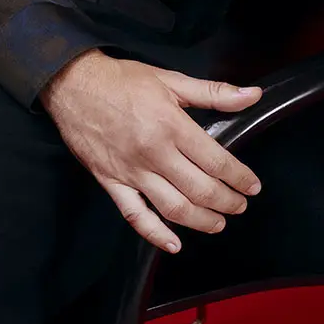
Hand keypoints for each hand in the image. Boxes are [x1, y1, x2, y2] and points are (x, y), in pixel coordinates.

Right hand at [39, 49, 263, 254]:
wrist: (71, 83)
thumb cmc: (120, 80)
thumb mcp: (170, 79)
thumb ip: (213, 92)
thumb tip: (251, 95)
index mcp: (172, 126)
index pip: (217, 161)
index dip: (240, 177)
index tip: (252, 186)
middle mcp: (154, 153)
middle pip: (200, 189)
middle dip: (227, 203)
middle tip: (240, 206)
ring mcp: (131, 171)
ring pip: (173, 207)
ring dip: (201, 221)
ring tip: (217, 224)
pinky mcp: (111, 181)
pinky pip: (134, 215)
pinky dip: (155, 234)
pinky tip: (173, 244)